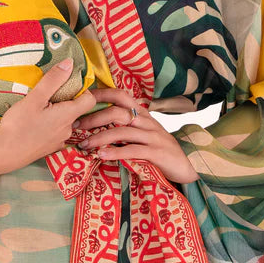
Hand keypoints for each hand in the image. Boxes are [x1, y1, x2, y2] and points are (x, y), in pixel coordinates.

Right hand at [0, 58, 95, 175]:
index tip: (68, 84)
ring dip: (57, 113)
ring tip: (40, 108)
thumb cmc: (18, 125)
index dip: (83, 90)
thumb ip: (53, 80)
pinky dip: (51, 125)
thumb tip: (70, 63)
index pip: (90, 100)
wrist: (3, 154)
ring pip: (66, 121)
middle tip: (49, 94)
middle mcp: (69, 129)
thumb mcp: (34, 98)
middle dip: (67, 100)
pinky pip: (57, 132)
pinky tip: (36, 123)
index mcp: (68, 115)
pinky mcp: (51, 148)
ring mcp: (60, 140)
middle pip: (77, 110)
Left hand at [71, 86, 198, 184]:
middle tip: (75, 127)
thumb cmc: (160, 152)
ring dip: (99, 138)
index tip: (80, 99)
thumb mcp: (143, 136)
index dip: (101, 94)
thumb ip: (126, 129)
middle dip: (93, 118)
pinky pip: (133, 150)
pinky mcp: (157, 153)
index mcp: (143, 115)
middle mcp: (147, 122)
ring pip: (122, 131)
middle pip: (117, 112)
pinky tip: (101, 156)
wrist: (188, 168)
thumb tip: (96, 127)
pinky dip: (115, 152)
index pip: (120, 96)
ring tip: (84, 145)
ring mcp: (153, 136)